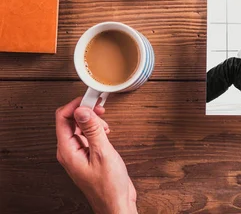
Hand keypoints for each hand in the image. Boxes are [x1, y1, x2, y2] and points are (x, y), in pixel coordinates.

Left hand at [56, 97, 136, 213]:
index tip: (90, 98)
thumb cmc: (109, 186)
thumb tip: (82, 110)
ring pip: (79, 127)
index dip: (76, 105)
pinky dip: (96, 129)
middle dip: (85, 111)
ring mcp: (77, 153)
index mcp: (67, 151)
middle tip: (100, 107)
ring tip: (105, 125)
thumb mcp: (103, 153)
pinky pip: (86, 135)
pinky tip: (105, 133)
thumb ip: (92, 130)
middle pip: (70, 121)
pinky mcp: (86, 155)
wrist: (116, 203)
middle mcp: (69, 151)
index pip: (62, 118)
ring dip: (92, 121)